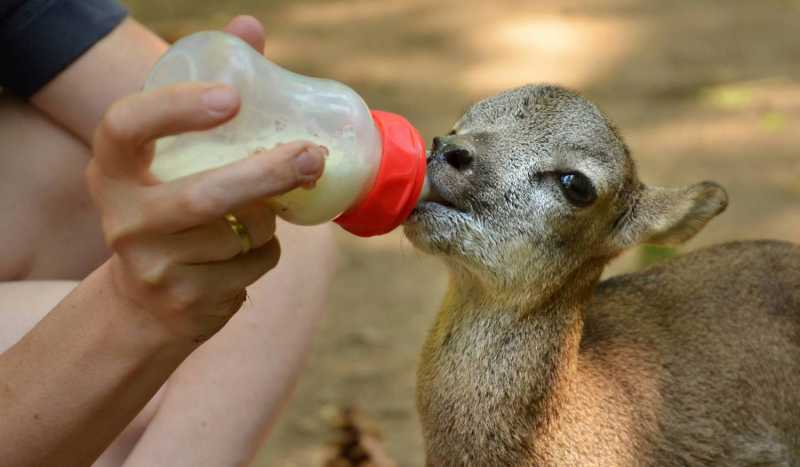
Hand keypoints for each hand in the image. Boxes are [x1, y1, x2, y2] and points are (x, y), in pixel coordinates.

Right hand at [86, 26, 325, 341]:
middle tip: (314, 156)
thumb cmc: (175, 200)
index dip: (175, 108)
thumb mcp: (174, 153)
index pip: (126, 126)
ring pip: (240, 234)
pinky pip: (252, 267)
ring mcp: (149, 263)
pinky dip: (267, 253)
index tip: (231, 98)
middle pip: (204, 195)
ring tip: (262, 213)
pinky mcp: (183, 299)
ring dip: (269, 219)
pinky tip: (249, 251)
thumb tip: (250, 27)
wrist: (150, 297)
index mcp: (114, 166)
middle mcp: (122, 216)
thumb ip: (208, 90)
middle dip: (268, 174)